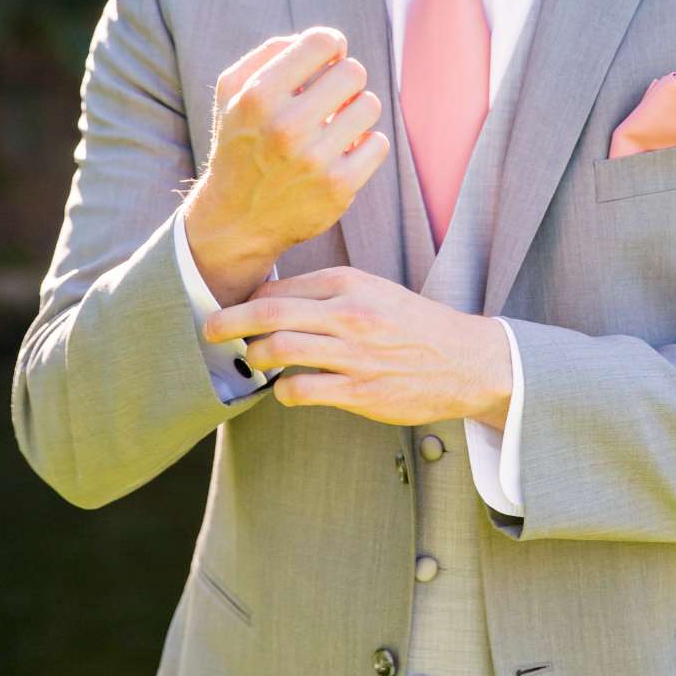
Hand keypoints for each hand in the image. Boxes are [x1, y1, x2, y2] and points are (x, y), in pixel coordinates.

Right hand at [186, 27, 389, 274]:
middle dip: (345, 81)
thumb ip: (270, 53)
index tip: (328, 62)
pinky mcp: (338, 188)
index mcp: (258, 96)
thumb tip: (327, 43)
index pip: (323, 42)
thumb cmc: (241, 144)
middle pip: (353, 72)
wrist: (236, 219)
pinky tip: (343, 151)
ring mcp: (314, 160)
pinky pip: (378, 143)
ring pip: (370, 106)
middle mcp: (285, 127)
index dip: (332, 46)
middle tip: (332, 98)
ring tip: (335, 125)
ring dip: (356, 112)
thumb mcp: (233, 93)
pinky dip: (365, 144)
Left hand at [204, 266, 512, 428]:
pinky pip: (301, 390)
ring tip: (252, 363)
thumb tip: (275, 302)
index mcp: (349, 283)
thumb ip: (329, 294)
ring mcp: (353, 353)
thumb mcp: (374, 292)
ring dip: (255, 358)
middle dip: (228, 322)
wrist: (466, 360)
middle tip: (209, 330)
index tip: (233, 311)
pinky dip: (283, 392)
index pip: (280, 287)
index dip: (248, 301)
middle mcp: (348, 313)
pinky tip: (286, 391)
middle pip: (267, 313)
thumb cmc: (414, 326)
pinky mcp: (359, 390)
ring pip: (278, 350)